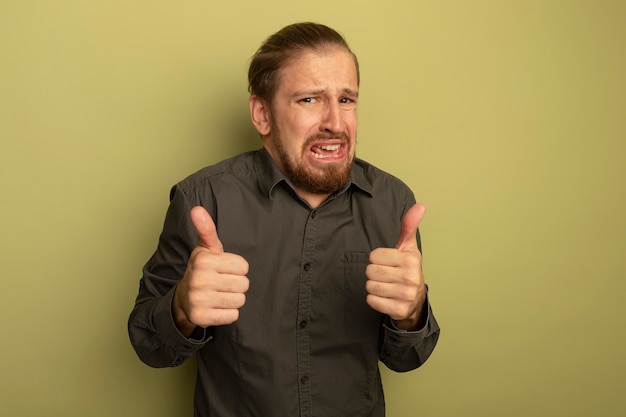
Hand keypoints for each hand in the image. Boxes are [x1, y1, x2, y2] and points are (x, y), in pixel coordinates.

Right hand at [172, 206, 249, 336]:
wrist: (184, 298)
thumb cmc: (202, 270)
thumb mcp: (206, 248)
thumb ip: (206, 228)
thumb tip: (197, 209)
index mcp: (203, 260)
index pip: (244, 266)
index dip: (237, 268)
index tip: (223, 269)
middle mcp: (199, 279)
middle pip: (244, 284)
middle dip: (236, 284)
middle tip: (222, 283)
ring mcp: (199, 300)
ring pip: (239, 300)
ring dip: (233, 299)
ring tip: (219, 294)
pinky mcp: (201, 318)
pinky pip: (232, 316)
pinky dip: (228, 313)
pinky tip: (216, 307)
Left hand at [365, 204, 425, 329]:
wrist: (415, 299)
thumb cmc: (407, 268)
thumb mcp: (407, 247)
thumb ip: (409, 226)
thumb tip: (420, 205)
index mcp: (411, 260)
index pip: (374, 256)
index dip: (377, 259)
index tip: (388, 262)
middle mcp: (411, 278)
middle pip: (370, 271)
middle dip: (374, 273)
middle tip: (385, 275)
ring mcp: (406, 296)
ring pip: (370, 286)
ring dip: (373, 287)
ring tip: (385, 285)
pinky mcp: (398, 310)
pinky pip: (372, 301)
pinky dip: (374, 300)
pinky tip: (385, 297)